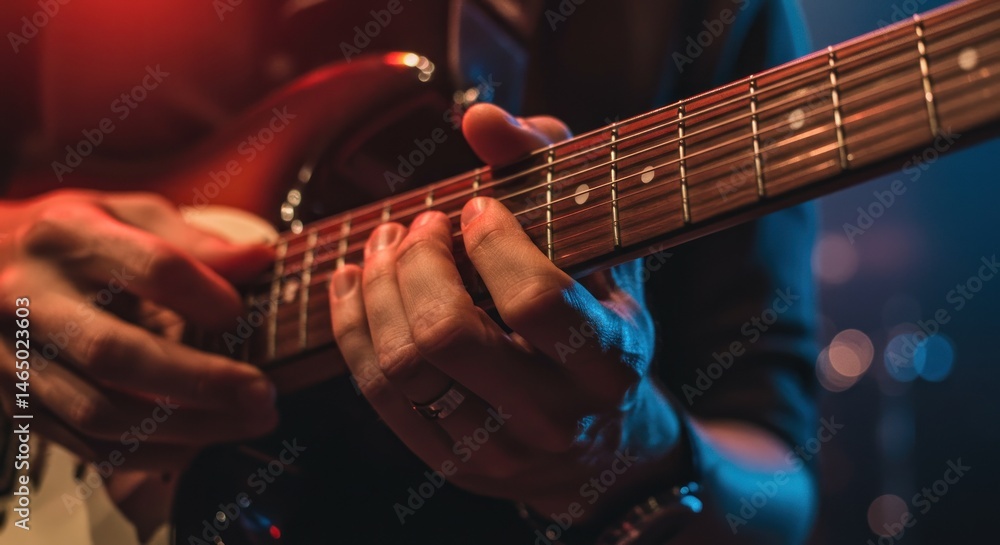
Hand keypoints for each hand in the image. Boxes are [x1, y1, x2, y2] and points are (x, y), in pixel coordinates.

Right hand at [0, 190, 278, 469]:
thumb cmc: (71, 238)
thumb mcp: (126, 213)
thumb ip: (192, 241)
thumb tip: (260, 259)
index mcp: (70, 237)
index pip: (149, 268)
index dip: (205, 295)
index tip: (242, 313)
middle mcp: (32, 298)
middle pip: (117, 354)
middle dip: (201, 382)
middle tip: (262, 392)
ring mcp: (15, 357)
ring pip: (101, 411)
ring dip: (186, 427)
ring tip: (247, 421)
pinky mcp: (14, 402)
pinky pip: (85, 445)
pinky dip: (149, 453)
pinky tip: (197, 443)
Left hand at [329, 105, 681, 521]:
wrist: (602, 442)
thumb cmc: (601, 321)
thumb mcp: (600, 245)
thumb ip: (550, 166)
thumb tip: (480, 118)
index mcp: (610, 362)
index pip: (538, 300)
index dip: (493, 242)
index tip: (477, 207)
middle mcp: (556, 418)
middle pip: (450, 338)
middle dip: (417, 263)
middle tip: (419, 224)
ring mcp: (499, 453)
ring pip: (403, 369)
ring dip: (377, 289)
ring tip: (383, 244)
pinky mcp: (451, 464)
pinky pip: (379, 394)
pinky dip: (352, 327)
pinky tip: (351, 281)